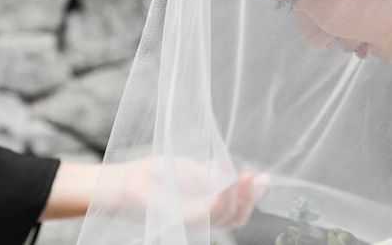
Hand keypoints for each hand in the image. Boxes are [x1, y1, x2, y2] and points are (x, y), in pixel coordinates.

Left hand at [106, 156, 267, 228]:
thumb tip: (244, 173)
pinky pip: (202, 217)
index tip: (264, 178)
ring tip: (238, 176)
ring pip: (223, 218)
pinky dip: (216, 204)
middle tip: (252, 176)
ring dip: (235, 197)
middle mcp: (202, 219)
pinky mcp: (176, 220)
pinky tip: (222, 189)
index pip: (238, 210)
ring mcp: (190, 221)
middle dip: (249, 198)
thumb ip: (217, 177)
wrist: (127, 180)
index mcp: (208, 207)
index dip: (254, 197)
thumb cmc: (158, 174)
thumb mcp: (195, 171)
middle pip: (236, 218)